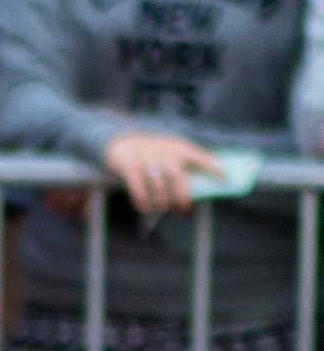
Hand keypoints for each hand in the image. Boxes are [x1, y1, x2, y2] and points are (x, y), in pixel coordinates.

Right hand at [102, 131, 226, 213]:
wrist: (124, 141)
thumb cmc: (157, 152)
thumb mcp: (174, 151)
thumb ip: (190, 163)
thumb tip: (212, 184)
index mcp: (180, 149)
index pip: (201, 157)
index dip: (214, 168)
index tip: (225, 179)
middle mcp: (165, 153)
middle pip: (177, 177)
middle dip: (182, 197)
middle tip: (184, 209)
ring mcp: (147, 159)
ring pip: (158, 187)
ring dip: (162, 203)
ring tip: (164, 209)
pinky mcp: (130, 167)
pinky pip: (138, 189)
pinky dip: (142, 202)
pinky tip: (145, 209)